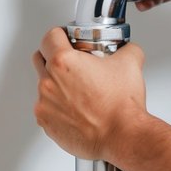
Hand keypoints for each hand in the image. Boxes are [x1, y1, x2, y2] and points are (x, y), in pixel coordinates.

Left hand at [32, 27, 147, 161]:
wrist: (121, 135)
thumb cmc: (121, 105)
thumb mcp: (130, 62)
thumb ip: (126, 48)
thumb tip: (125, 49)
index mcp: (64, 62)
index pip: (50, 36)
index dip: (60, 34)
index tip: (66, 38)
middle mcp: (49, 82)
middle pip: (40, 58)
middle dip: (53, 56)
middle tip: (71, 61)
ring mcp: (45, 105)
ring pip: (44, 86)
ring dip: (56, 84)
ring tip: (79, 89)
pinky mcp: (46, 124)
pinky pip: (46, 109)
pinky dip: (57, 106)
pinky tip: (76, 108)